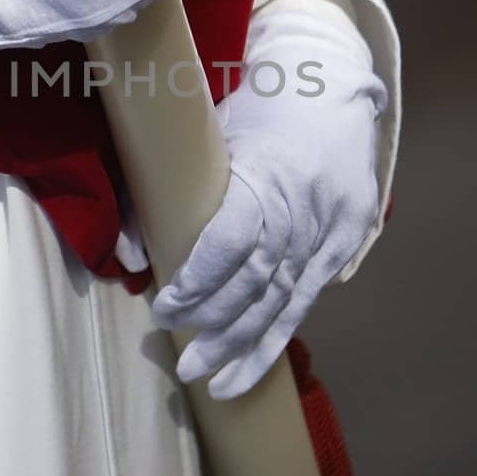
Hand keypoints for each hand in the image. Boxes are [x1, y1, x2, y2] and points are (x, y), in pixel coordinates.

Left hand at [151, 7, 386, 399]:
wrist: (335, 91)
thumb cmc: (258, 112)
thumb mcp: (208, 138)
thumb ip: (167, 194)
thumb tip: (131, 255)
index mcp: (266, 174)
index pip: (231, 242)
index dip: (198, 282)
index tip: (164, 309)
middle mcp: (303, 207)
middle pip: (257, 283)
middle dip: (217, 329)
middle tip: (184, 364)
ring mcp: (330, 227)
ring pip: (284, 300)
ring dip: (246, 347)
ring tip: (213, 384)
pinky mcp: (345, 240)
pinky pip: (307, 297)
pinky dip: (277, 335)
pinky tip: (252, 367)